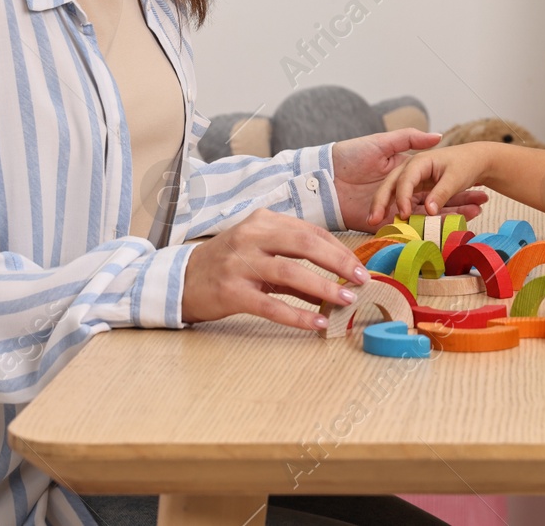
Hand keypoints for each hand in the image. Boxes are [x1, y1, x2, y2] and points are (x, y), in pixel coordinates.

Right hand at [181, 209, 367, 330]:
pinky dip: (297, 314)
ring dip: (323, 288)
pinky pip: (271, 305)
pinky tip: (317, 322)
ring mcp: (239, 264)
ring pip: (290, 273)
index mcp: (262, 221)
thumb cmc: (228, 263)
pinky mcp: (231, 292)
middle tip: (361, 279)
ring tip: (346, 300)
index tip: (359, 266)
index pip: (309, 231)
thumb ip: (294, 261)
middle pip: (304, 244)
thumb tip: (333, 282)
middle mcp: (250, 237)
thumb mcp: (260, 251)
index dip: (338, 249)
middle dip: (338, 262)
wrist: (182, 279)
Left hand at [331, 129, 488, 228]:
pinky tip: (443, 234)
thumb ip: (408, 139)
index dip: (456, 188)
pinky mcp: (379, 224)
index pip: (436, 183)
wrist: (324, 175)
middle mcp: (402, 193)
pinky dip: (421, 234)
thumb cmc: (350, 154)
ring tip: (473, 218)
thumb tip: (437, 136)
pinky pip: (403, 230)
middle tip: (483, 207)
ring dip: (448, 219)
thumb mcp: (382, 142)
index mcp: (404, 174)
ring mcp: (391, 209)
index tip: (479, 191)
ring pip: (424, 216)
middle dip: (460, 205)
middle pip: (435, 201)